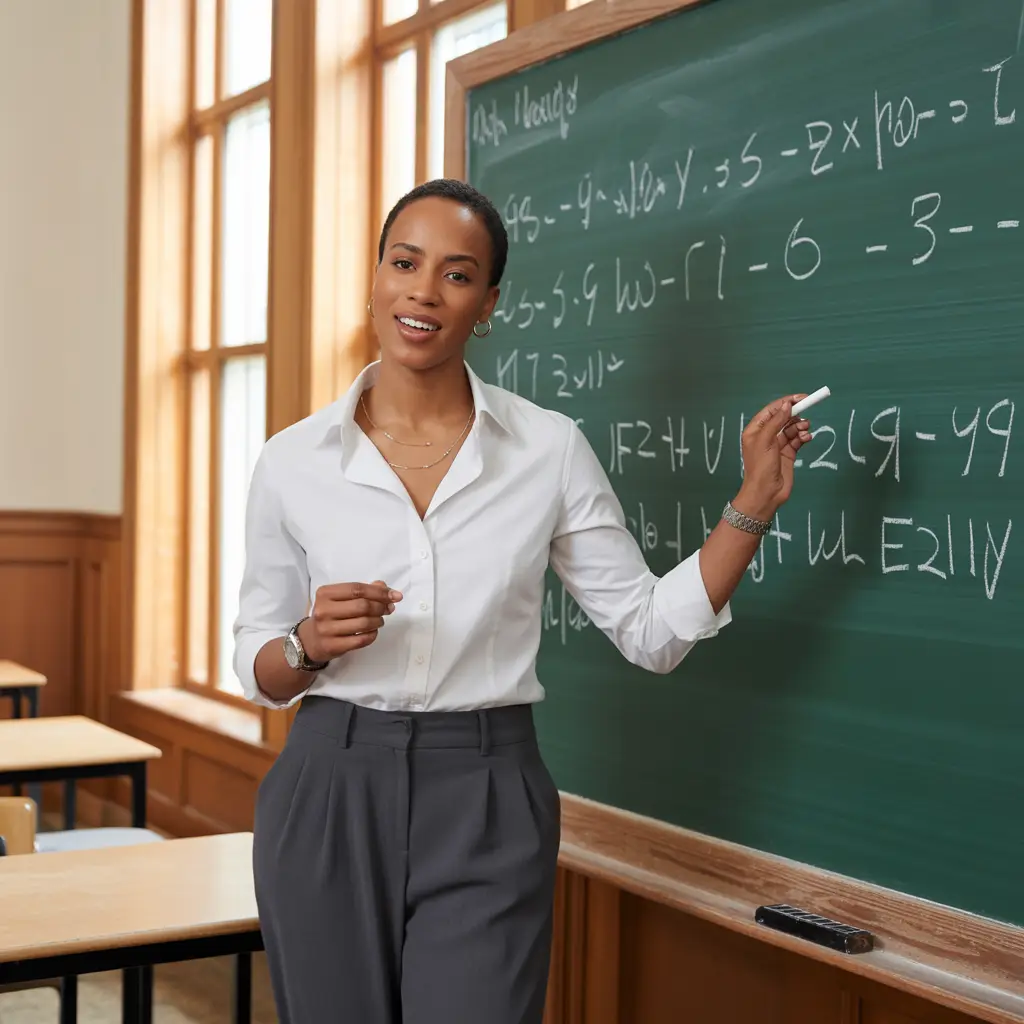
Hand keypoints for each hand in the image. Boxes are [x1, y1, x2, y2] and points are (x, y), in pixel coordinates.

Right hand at [299, 580, 402, 662]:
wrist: (311, 640)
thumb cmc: (331, 614)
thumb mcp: (341, 599)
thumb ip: (363, 591)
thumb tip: (387, 589)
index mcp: (325, 593)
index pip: (357, 589)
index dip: (379, 592)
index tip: (395, 596)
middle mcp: (323, 610)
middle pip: (362, 606)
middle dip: (381, 607)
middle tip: (389, 609)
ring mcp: (326, 629)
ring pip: (364, 623)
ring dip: (378, 621)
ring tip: (380, 620)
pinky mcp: (332, 646)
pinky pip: (361, 640)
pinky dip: (373, 635)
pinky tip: (373, 631)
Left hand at [733, 394, 813, 520]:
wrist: (766, 493)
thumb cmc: (761, 467)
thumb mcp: (766, 441)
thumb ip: (776, 421)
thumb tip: (786, 405)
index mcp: (755, 430)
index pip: (772, 410)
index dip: (786, 403)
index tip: (802, 398)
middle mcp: (766, 436)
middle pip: (783, 418)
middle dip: (795, 415)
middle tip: (806, 415)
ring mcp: (777, 445)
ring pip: (792, 429)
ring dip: (800, 426)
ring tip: (805, 429)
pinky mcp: (788, 454)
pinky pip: (798, 440)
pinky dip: (803, 437)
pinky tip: (807, 438)